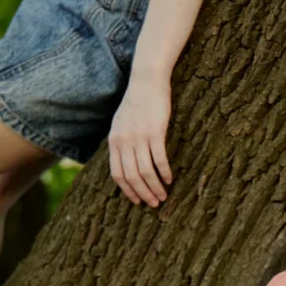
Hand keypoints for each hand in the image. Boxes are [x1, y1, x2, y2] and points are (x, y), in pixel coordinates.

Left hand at [108, 71, 172, 206]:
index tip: (137, 201)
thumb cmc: (137, 102)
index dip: (127, 191)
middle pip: (132, 176)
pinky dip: (164, 172)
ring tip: (164, 196)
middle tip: (154, 204)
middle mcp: (124, 141)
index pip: (117, 174)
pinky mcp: (155, 132)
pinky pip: (159, 159)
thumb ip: (121, 142)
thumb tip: (126, 162)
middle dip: (143, 194)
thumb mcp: (121, 123)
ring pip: (145, 171)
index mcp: (114, 141)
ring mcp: (139, 137)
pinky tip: (170, 179)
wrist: (146, 81)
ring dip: (155, 187)